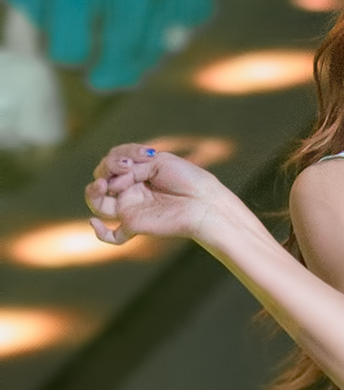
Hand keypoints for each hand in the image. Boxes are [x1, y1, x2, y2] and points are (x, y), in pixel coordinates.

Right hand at [85, 143, 227, 245]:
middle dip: (107, 167)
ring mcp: (131, 208)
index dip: (119, 155)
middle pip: (102, 178)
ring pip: (98, 204)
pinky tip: (95, 223)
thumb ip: (131, 167)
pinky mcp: (134, 226)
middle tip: (126, 167)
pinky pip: (112, 236)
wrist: (205, 203)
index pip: (112, 162)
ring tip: (103, 185)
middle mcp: (132, 191)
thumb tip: (110, 183)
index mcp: (138, 173)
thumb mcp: (158, 162)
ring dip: (93, 192)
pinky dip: (100, 232)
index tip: (145, 154)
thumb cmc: (188, 180)